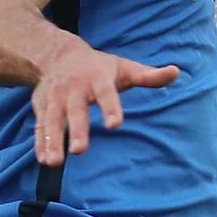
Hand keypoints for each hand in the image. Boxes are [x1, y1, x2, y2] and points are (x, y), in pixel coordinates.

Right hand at [33, 38, 178, 165]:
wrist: (58, 54)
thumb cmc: (99, 66)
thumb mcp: (124, 67)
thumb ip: (149, 76)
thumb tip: (176, 72)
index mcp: (96, 77)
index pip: (105, 93)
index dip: (110, 108)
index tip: (115, 125)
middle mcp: (73, 88)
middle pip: (75, 110)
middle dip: (76, 130)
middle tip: (79, 151)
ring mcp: (54, 97)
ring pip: (52, 120)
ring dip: (52, 141)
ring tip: (54, 163)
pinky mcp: (41, 106)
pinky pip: (40, 126)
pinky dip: (40, 143)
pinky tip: (44, 160)